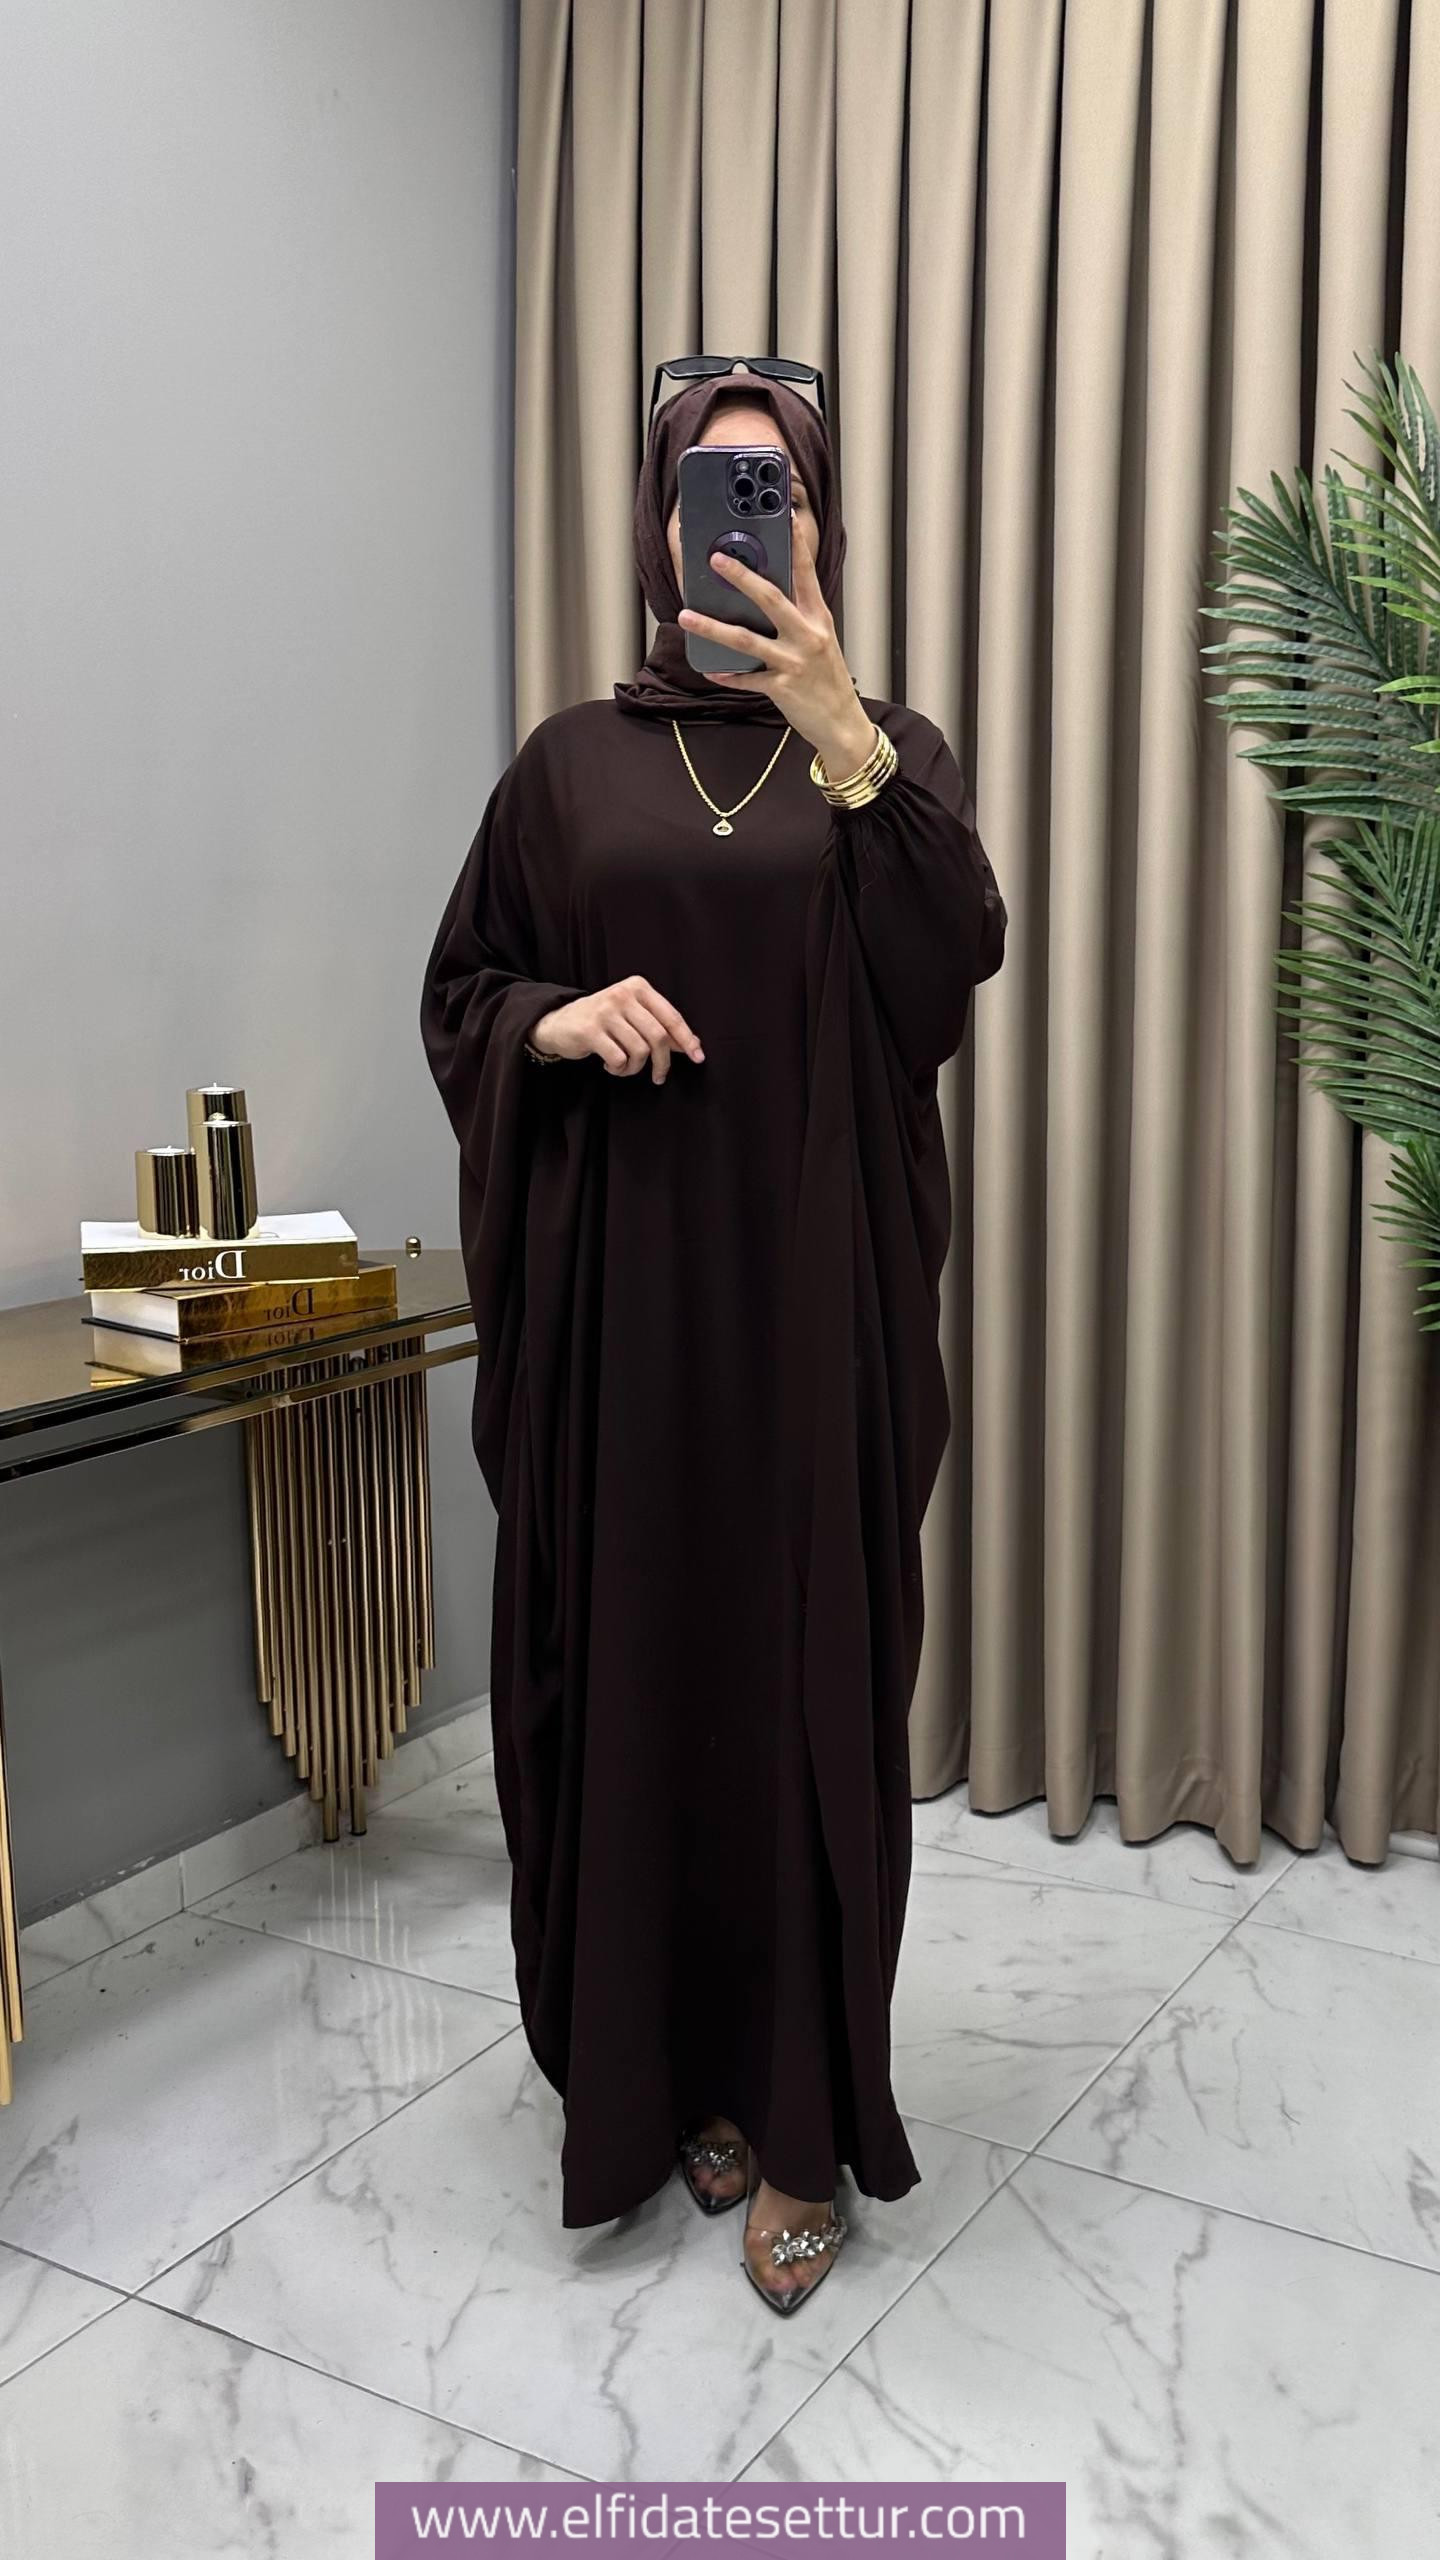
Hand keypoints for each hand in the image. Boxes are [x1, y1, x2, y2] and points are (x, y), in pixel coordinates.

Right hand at [528, 976, 704, 1082]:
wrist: (559, 1022)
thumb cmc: (603, 1021)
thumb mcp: (632, 1016)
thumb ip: (659, 1026)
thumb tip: (691, 1044)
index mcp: (638, 987)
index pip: (671, 1016)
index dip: (687, 1040)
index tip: (698, 1058)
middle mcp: (623, 995)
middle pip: (658, 1036)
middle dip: (662, 1063)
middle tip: (658, 1077)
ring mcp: (606, 1011)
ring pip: (639, 1051)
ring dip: (635, 1068)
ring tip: (625, 1067)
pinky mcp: (590, 1030)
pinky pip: (619, 1059)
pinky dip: (619, 1070)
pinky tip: (610, 1066)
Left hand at [676, 509, 877, 780]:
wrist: (843, 724)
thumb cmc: (827, 679)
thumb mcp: (821, 640)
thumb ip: (798, 617)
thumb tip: (764, 595)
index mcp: (819, 618)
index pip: (806, 574)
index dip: (796, 545)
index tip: (786, 517)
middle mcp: (808, 636)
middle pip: (771, 599)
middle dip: (742, 577)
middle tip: (716, 560)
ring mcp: (794, 662)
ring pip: (746, 640)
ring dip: (713, 627)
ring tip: (686, 615)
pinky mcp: (782, 688)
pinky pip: (746, 679)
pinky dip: (727, 674)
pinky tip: (709, 667)